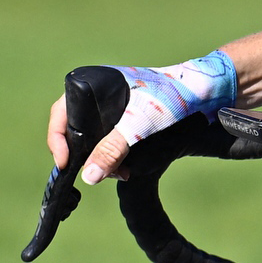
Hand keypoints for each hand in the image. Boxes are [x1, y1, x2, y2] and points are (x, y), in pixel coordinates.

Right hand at [47, 50, 238, 182]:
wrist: (203, 92)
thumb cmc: (171, 98)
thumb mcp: (139, 125)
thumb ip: (113, 150)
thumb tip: (88, 177)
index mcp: (94, 85)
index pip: (60, 114)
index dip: (58, 141)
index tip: (66, 164)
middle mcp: (99, 95)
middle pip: (75, 130)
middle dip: (85, 156)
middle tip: (99, 174)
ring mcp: (112, 109)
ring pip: (93, 140)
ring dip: (102, 160)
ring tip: (120, 173)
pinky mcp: (126, 120)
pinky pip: (109, 142)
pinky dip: (114, 157)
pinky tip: (126, 169)